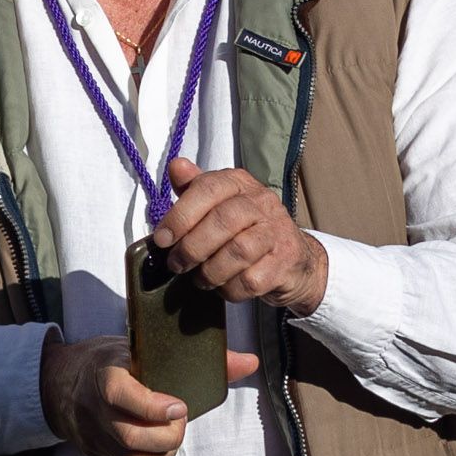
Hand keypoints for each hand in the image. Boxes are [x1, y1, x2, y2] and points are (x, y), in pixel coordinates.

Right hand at [40, 335, 200, 455]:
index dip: (151, 406)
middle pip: (129, 435)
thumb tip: (248, 363)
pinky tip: (159, 444)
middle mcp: (93, 408)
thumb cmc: (109, 361)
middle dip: (167, 435)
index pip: (119, 394)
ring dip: (163, 452)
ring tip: (172, 433)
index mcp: (103, 374)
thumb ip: (193, 358)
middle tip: (180, 419)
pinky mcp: (96, 453)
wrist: (60, 382)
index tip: (179, 405)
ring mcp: (93, 435)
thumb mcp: (139, 348)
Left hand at [156, 157, 324, 314]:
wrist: (293, 260)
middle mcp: (262, 202)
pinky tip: (224, 287)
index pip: (208, 188)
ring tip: (200, 279)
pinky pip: (252, 280)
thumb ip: (195, 188)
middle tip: (177, 264)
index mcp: (239, 183)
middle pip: (222, 220)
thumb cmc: (245, 230)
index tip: (162, 239)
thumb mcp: (219, 204)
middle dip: (192, 247)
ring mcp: (277, 232)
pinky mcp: (286, 263)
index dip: (180, 215)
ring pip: (238, 251)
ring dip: (210, 271)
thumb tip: (175, 166)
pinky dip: (230, 288)